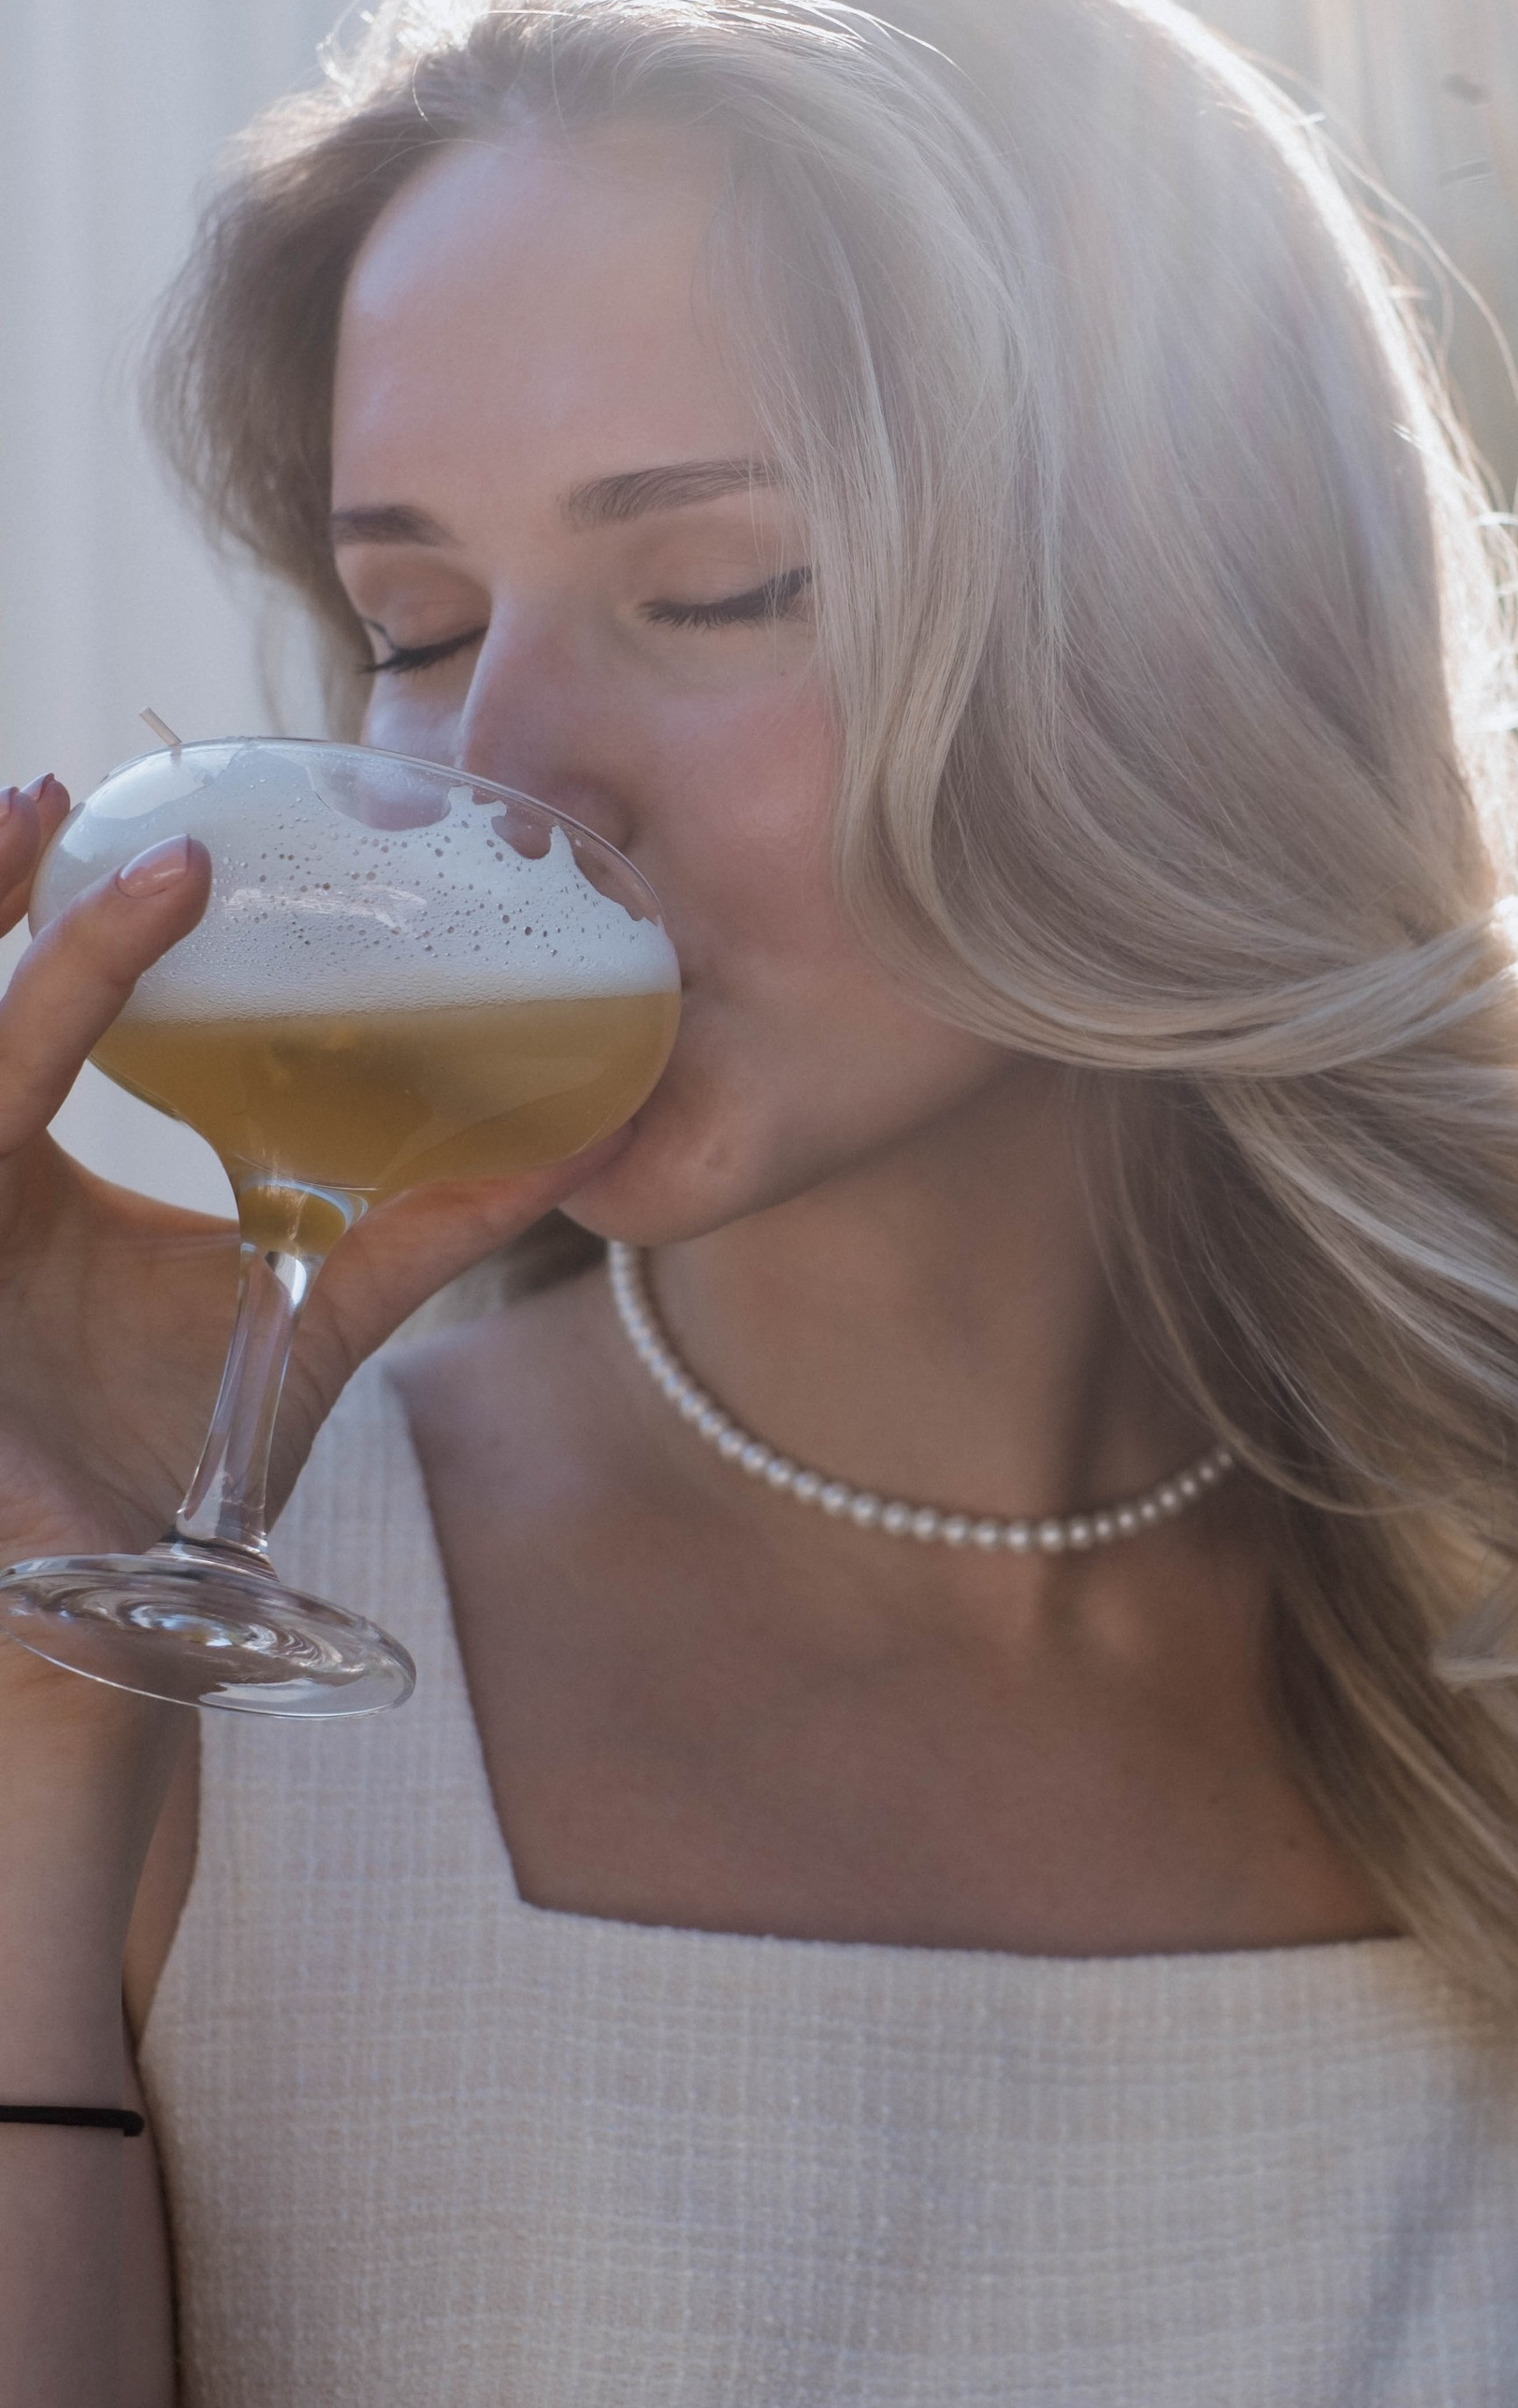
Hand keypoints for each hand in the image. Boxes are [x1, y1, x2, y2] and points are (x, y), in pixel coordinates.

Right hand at [0, 773, 620, 1582]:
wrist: (123, 1615)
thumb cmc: (181, 1470)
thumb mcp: (310, 1318)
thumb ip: (418, 1226)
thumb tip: (572, 1141)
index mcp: (21, 1171)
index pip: (21, 1011)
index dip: (53, 919)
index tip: (119, 820)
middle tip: (52, 792)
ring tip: (36, 830)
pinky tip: (15, 1006)